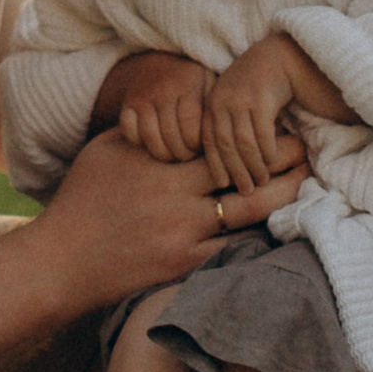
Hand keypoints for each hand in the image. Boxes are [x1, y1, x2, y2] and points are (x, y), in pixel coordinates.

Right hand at [30, 128, 293, 319]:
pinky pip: (233, 248)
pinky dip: (255, 234)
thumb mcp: (109, 149)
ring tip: (303, 182)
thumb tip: (176, 105)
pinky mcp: (186, 266)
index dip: (252, 130)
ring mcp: (185, 236)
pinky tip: (275, 223)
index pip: (220, 140)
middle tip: (307, 148)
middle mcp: (178, 199)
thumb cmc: (83, 198)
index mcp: (161, 164)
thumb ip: (145, 128)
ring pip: (249, 214)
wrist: (64, 261)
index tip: (278, 119)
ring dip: (280, 196)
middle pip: (246, 175)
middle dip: (282, 160)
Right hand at [112, 51, 214, 162]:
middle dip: (182, 154)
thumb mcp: (210, 86)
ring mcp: (143, 97)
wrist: (160, 60)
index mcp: (188, 86)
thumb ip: (216, 109)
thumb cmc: (193, 82)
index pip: (192, 130)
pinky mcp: (128, 105)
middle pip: (172, 137)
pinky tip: (153, 142)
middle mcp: (164, 90)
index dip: (196, 146)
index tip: (200, 147)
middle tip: (188, 155)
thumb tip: (228, 138)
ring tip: (173, 154)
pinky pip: (130, 132)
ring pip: (150, 138)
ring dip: (163, 153)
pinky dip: (140, 142)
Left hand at [204, 35, 316, 194]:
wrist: (280, 55)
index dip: (215, 164)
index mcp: (212, 102)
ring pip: (244, 143)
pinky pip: (263, 134)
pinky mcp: (262, 98)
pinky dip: (267, 151)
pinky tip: (272, 161)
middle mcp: (222, 100)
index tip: (223, 184)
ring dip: (254, 166)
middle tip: (246, 191)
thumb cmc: (257, 84)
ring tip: (262, 180)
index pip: (208, 140)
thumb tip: (228, 161)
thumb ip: (228, 123)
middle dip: (236, 171)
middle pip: (226, 145)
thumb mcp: (235, 100)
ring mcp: (242, 98)